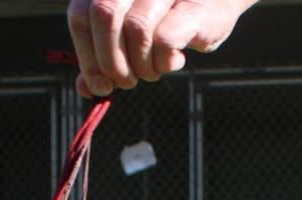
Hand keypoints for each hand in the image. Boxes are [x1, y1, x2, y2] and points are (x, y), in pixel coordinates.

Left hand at [67, 0, 254, 96]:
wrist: (220, 1)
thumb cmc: (172, 19)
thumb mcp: (132, 38)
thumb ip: (106, 57)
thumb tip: (85, 88)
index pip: (81, 15)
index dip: (87, 56)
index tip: (101, 84)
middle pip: (104, 16)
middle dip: (113, 62)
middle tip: (129, 81)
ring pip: (136, 30)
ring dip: (143, 66)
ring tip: (154, 69)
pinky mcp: (191, 7)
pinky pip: (165, 41)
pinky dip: (165, 63)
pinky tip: (174, 62)